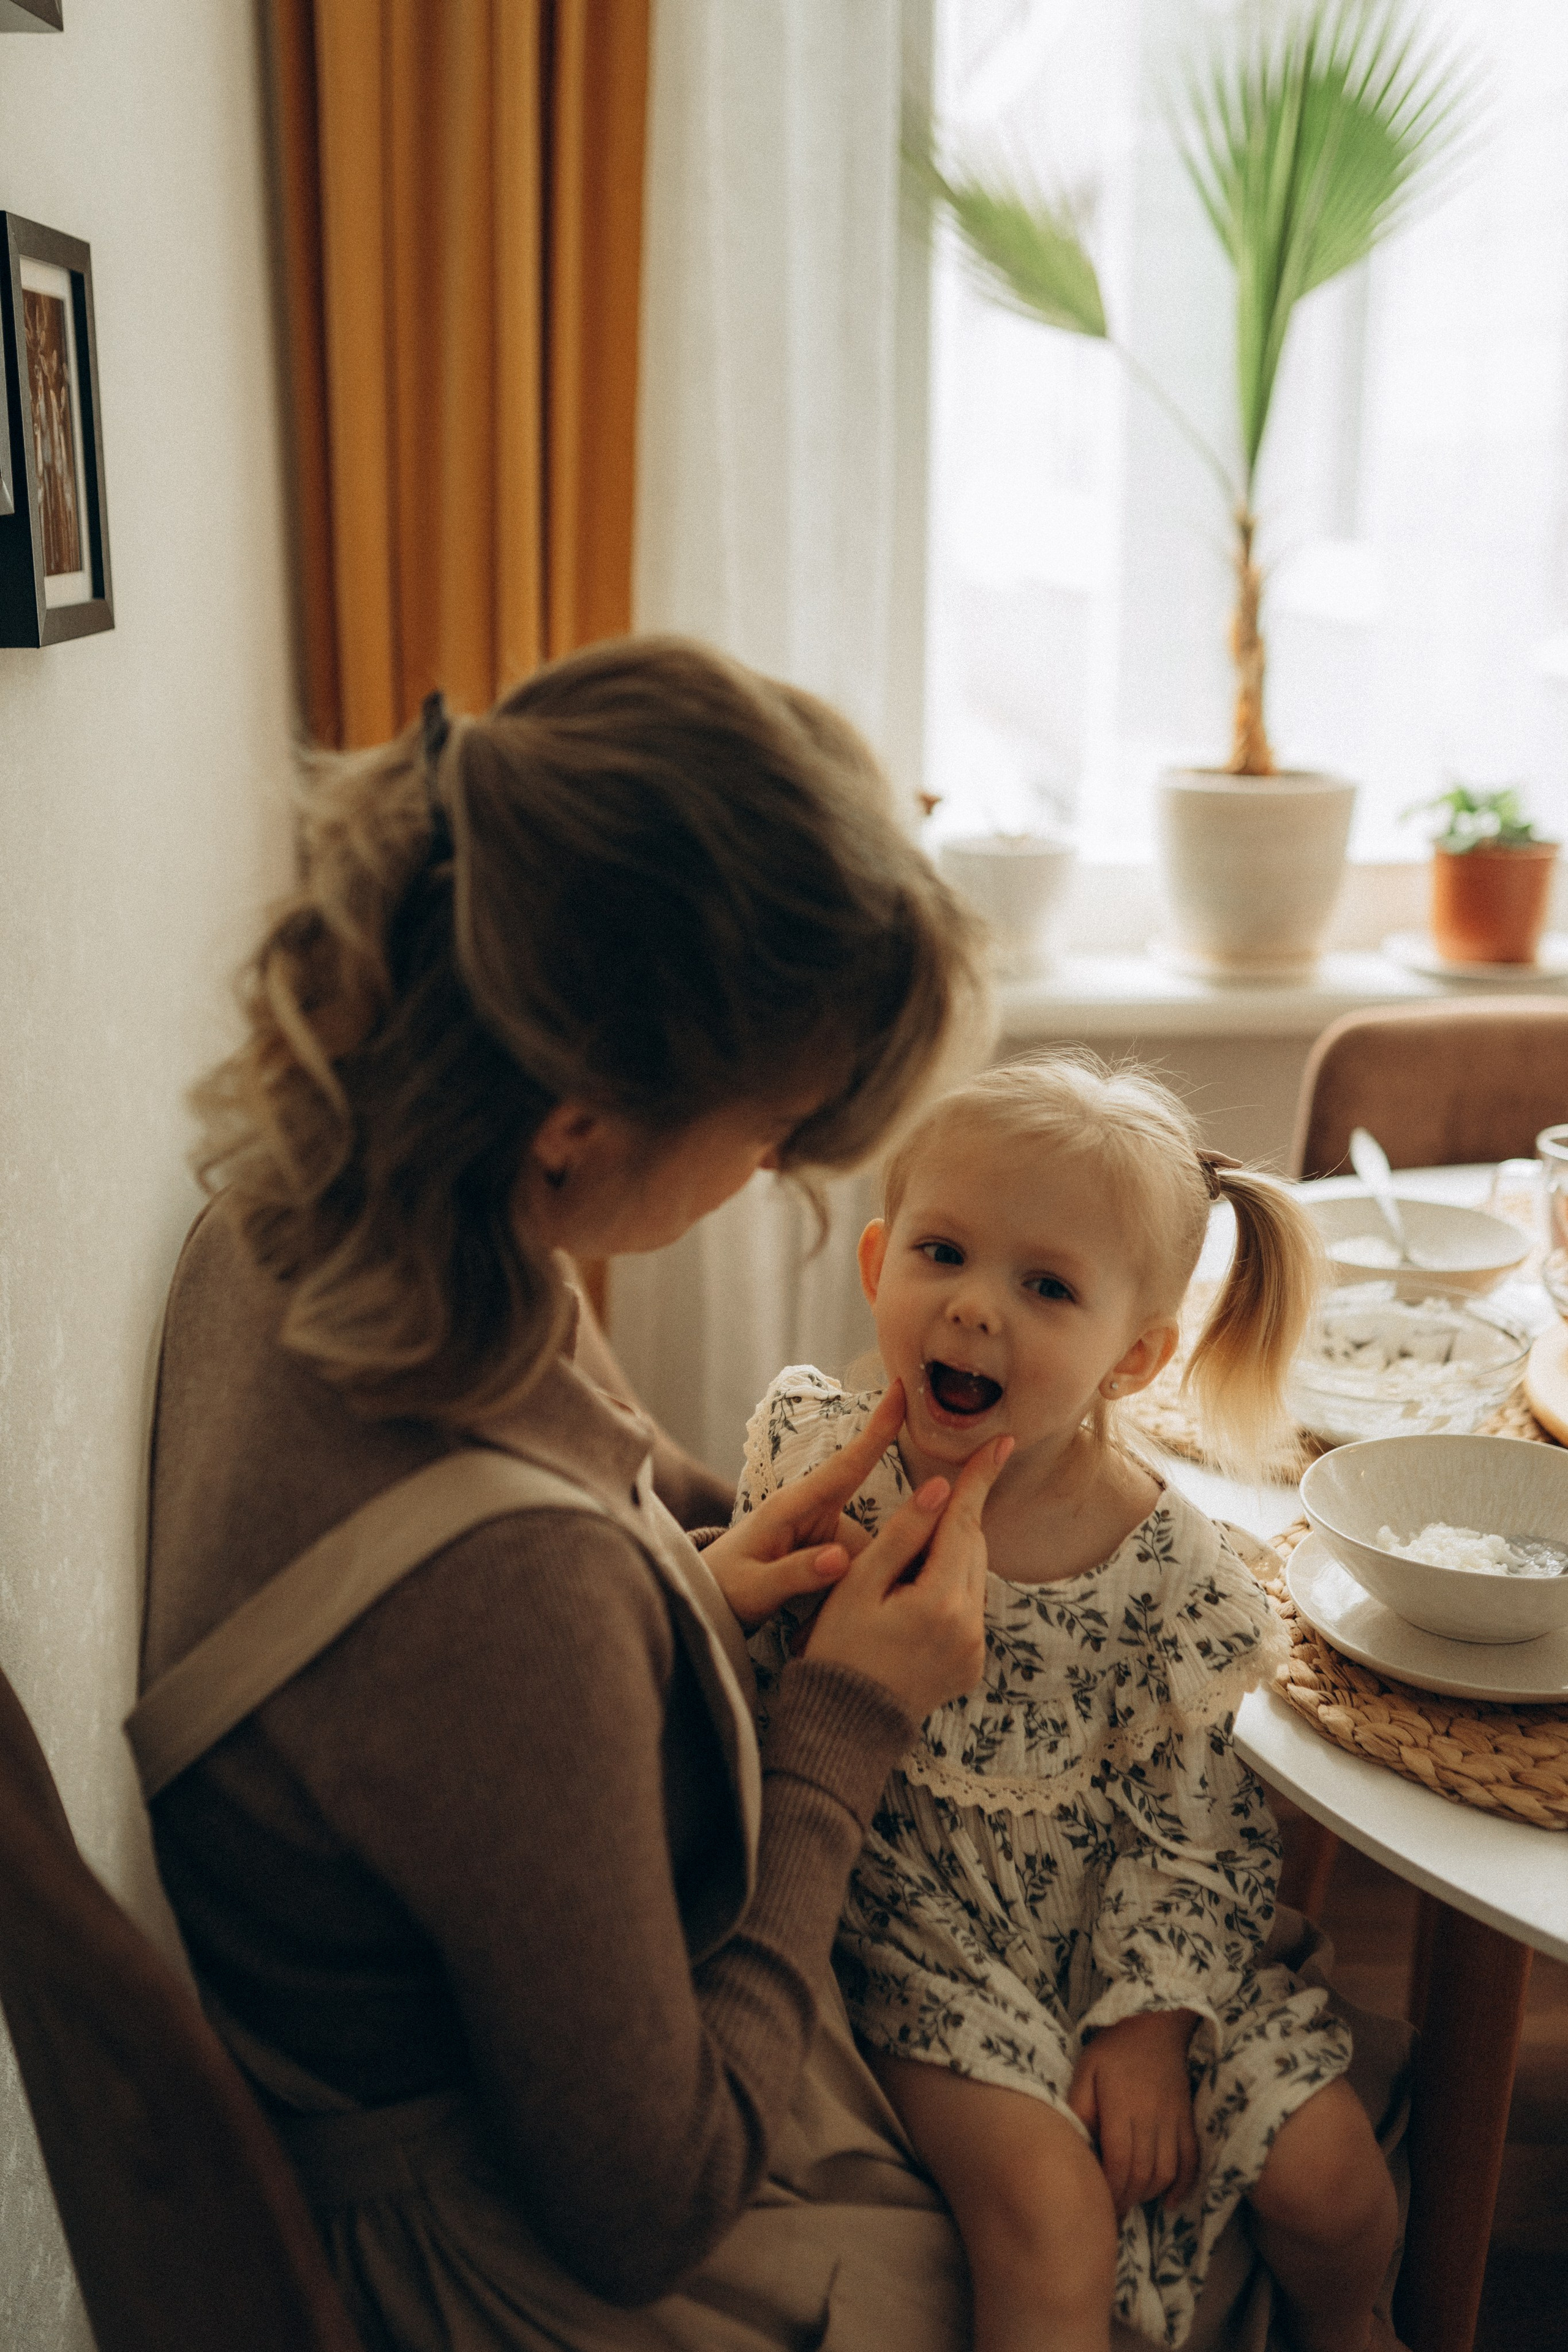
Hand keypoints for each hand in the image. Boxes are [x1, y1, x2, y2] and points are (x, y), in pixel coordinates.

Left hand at [702, 1383, 903, 1630]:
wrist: (707, 1598)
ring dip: (878, 1578)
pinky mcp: (829, 1551)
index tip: (902, 1391)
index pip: (846, 1465)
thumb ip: (794, 1574)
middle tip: (912, 1572)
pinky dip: (867, 1586)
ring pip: (874, 1550)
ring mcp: (824, 1532)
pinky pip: (862, 1565)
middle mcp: (816, 1512)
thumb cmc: (724, 1588)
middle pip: (879, 1520)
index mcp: (794, 1506)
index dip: (877, 1430)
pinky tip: (859, 1615)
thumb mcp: (754, 1587)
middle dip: (905, 1539)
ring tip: (859, 1612)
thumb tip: (840, 1559)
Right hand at [802, 1431, 1012, 1722]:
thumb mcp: (858, 1584)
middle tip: (933, 1497)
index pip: (963, 1525)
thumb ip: (902, 1534)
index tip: (1002, 1443)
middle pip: (972, 1549)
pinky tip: (915, 1595)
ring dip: (950, 1555)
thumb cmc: (838, 1648)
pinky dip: (950, 1588)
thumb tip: (941, 1489)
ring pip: (973, 1577)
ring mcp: (974, 1650)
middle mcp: (969, 1627)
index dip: (979, 1480)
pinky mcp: (972, 1664)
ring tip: (905, 1562)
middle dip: (956, 1518)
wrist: (843, 1725)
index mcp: (940, 1604)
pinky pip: (969, 1608)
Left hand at [1068, 2010, 1199, 2218]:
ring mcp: (1174, 2119)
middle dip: (1126, 2198)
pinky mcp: (1188, 2119)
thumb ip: (1078, 2107)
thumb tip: (1076, 2145)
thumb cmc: (1113, 2049)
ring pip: (1167, 2171)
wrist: (1155, 2024)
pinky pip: (1192, 2159)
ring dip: (1149, 2194)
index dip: (1110, 2189)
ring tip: (1132, 2201)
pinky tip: (1169, 2201)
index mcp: (1122, 2105)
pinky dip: (1184, 2185)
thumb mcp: (1085, 2070)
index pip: (1119, 2160)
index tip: (1097, 2203)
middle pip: (1143, 2172)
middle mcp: (1152, 2117)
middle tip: (1111, 2212)